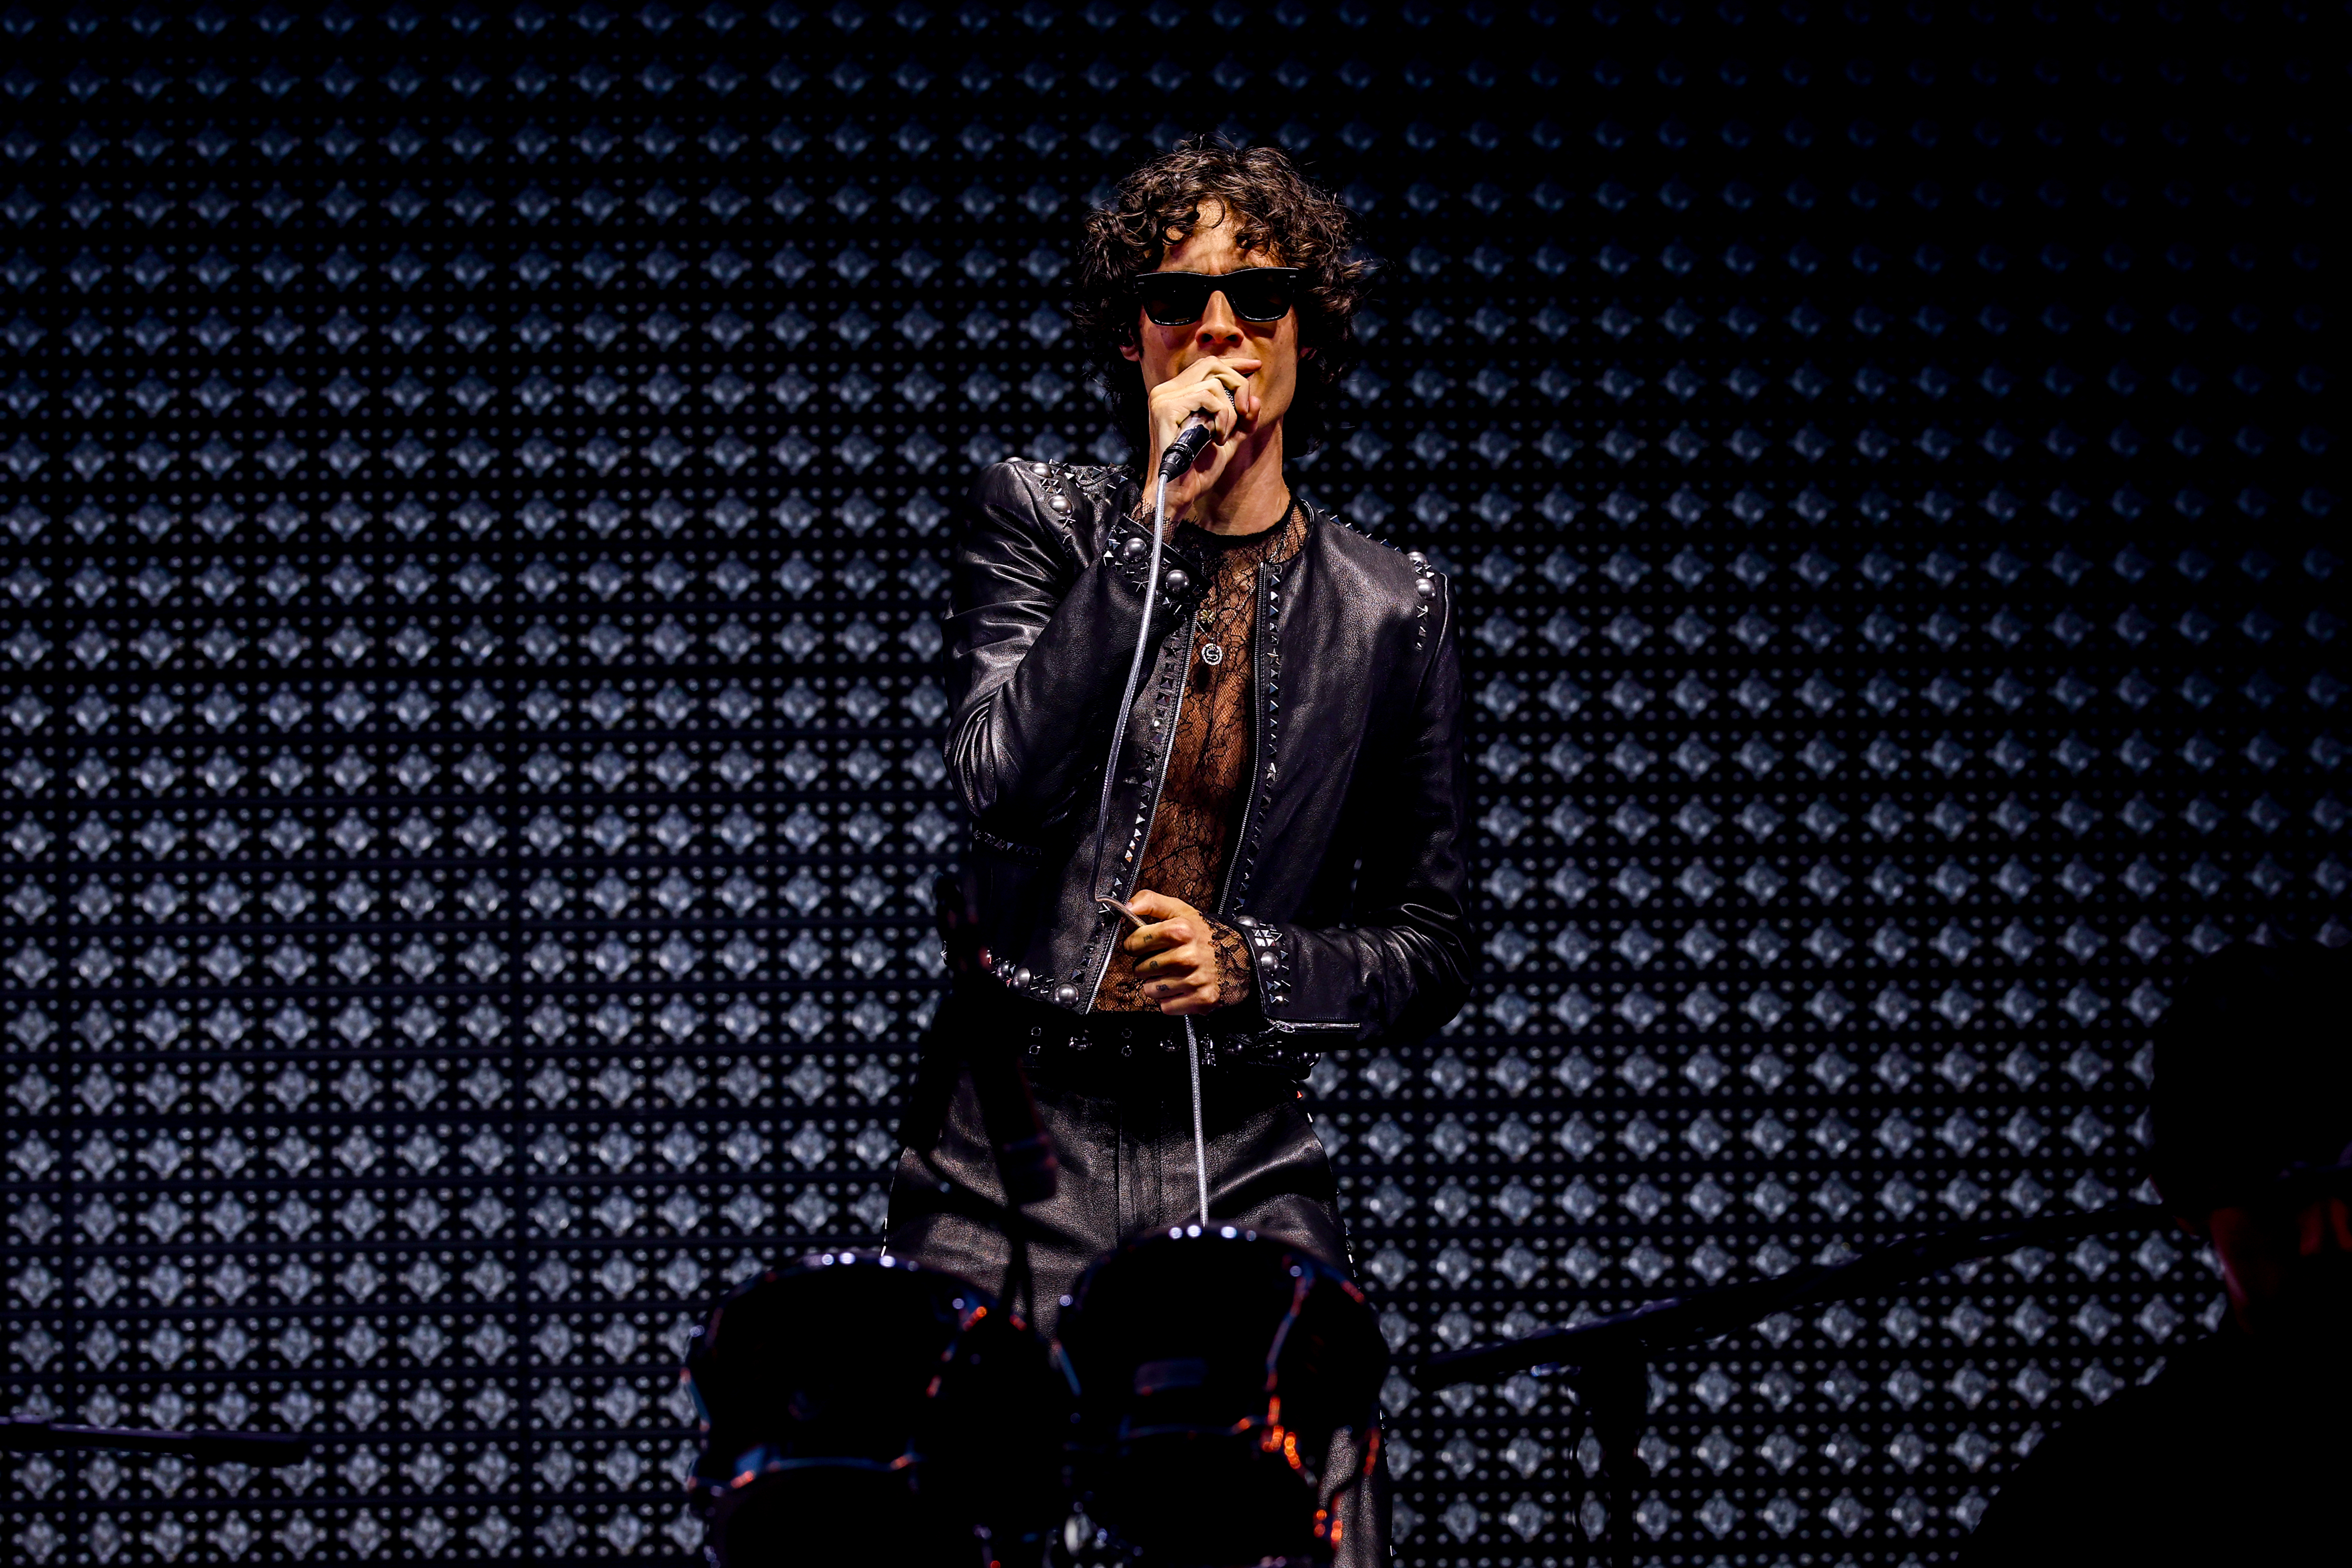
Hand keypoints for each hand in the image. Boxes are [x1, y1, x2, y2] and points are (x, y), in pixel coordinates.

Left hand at [1122, 889, 1231, 1014]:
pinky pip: (1166, 1007)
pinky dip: (1169, 1000)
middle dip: (1146, 965)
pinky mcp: (1201, 999)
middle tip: (1162, 960)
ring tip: (1171, 974)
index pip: (1135, 942)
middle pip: (1140, 969)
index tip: (1142, 944)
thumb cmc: (1205, 934)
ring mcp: (1195, 980)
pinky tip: (1180, 988)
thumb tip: (1127, 907)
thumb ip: (1151, 902)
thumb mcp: (1180, 910)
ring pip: (1150, 990)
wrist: (1240, 956)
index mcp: (1180, 931)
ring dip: (1156, 985)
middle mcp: (1187, 956)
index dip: (1135, 943)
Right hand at [1142, 356, 1261, 524]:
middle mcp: (1166, 391)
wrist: (1178, 493)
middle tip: (1244, 413)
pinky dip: (1221, 417)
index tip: (1256, 367)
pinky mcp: (1166, 407)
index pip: (1207, 365)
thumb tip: (1255, 398)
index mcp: (1176, 394)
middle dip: (1238, 385)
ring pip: (1214, 382)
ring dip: (1229, 412)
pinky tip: (1217, 437)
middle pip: (1212, 365)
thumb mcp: (1228, 440)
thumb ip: (1241, 420)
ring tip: (1223, 435)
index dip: (1234, 363)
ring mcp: (1163, 397)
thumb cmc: (1197, 471)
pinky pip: (1207, 397)